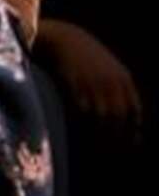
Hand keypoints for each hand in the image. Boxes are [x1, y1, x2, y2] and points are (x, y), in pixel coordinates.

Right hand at [39, 19, 142, 143]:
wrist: (62, 39)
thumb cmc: (82, 57)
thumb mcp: (107, 69)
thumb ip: (116, 88)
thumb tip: (120, 113)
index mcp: (123, 80)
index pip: (133, 111)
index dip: (132, 131)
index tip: (129, 145)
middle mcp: (112, 82)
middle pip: (119, 117)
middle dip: (116, 138)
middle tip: (111, 155)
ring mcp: (94, 84)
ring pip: (102, 117)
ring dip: (100, 137)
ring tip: (95, 152)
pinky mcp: (75, 85)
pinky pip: (82, 111)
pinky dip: (83, 126)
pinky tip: (79, 136)